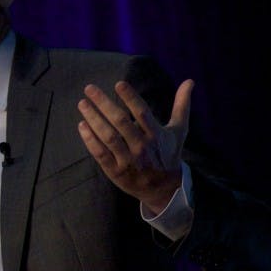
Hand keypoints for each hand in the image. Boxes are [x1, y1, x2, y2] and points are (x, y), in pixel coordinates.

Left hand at [77, 79, 193, 214]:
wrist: (164, 188)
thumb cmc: (169, 154)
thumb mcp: (179, 130)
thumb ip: (181, 105)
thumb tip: (189, 81)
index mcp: (156, 134)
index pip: (142, 113)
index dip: (130, 97)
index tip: (118, 84)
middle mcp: (142, 146)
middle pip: (121, 122)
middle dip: (104, 103)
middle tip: (89, 88)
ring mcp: (128, 160)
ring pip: (108, 137)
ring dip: (93, 119)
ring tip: (82, 104)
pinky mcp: (115, 171)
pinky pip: (100, 154)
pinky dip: (90, 140)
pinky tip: (82, 125)